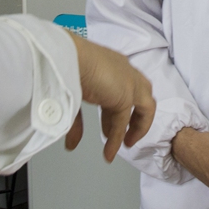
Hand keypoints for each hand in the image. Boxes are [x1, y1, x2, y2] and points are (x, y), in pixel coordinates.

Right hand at [65, 35, 155, 162]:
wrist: (65, 56)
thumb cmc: (63, 63)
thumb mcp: (71, 93)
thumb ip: (74, 119)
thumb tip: (72, 144)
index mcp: (112, 63)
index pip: (121, 86)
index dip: (115, 108)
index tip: (107, 122)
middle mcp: (124, 71)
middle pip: (141, 94)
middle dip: (133, 116)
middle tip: (123, 133)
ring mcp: (129, 82)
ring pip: (146, 106)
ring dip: (137, 126)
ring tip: (127, 143)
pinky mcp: (126, 96)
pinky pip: (123, 123)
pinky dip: (117, 139)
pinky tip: (110, 152)